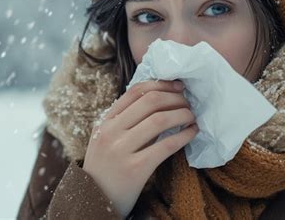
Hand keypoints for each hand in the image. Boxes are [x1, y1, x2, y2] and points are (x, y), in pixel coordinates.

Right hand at [82, 80, 197, 217]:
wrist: (92, 200)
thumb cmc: (105, 168)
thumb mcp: (106, 139)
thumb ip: (125, 121)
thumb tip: (161, 102)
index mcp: (104, 121)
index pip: (136, 91)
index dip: (162, 84)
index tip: (178, 86)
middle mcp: (111, 131)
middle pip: (150, 101)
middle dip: (175, 98)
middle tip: (188, 102)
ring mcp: (121, 149)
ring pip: (160, 119)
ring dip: (182, 114)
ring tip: (192, 117)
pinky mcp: (135, 168)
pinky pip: (166, 145)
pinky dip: (184, 136)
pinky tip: (192, 133)